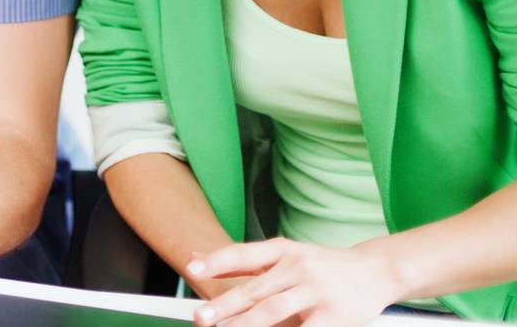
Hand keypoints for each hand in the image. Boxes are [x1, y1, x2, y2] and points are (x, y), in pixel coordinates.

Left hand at [187, 238, 406, 326]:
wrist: (376, 269)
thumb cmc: (321, 265)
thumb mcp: (284, 254)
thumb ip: (243, 260)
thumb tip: (196, 256)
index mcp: (283, 250)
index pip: (244, 254)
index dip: (217, 262)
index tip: (193, 269)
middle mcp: (298, 267)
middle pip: (254, 290)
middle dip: (224, 306)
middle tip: (200, 317)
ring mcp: (316, 292)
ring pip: (274, 311)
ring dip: (246, 325)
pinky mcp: (335, 316)